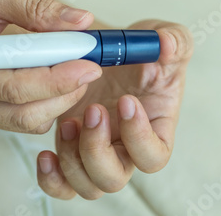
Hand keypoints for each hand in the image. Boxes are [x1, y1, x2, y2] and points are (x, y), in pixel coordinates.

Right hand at [0, 0, 102, 132]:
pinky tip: (57, 79)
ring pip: (24, 122)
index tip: (90, 64)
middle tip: (91, 69)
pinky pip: (19, 120)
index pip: (14, 86)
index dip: (59, 79)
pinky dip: (46, 104)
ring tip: (76, 71)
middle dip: (66, 92)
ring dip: (59, 101)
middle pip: (23, 112)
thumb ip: (37, 7)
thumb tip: (81, 22)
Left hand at [36, 20, 193, 199]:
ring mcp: (97, 149)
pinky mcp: (70, 146)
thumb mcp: (166, 37)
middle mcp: (126, 146)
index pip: (154, 156)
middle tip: (93, 111)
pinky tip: (46, 153)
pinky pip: (62, 183)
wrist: (112, 50)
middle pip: (114, 178)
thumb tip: (167, 45)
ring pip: (87, 184)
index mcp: (156, 128)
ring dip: (73, 158)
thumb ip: (175, 40)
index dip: (140, 138)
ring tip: (68, 122)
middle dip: (97, 149)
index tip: (127, 101)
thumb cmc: (142, 50)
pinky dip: (51, 178)